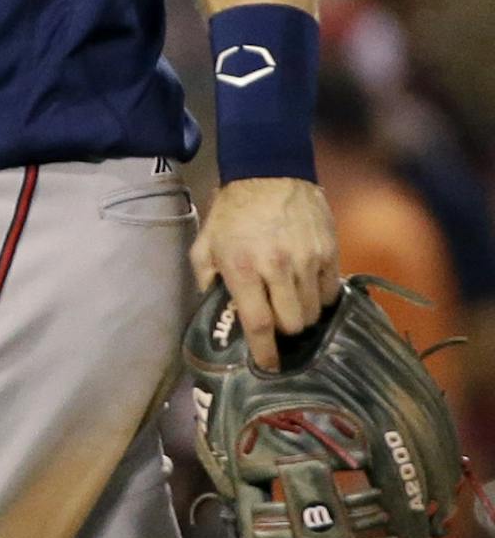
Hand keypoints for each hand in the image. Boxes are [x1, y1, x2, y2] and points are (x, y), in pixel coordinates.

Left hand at [191, 177, 343, 370]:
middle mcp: (276, 267)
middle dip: (284, 330)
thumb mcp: (206, 240)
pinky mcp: (329, 252)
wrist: (270, 171)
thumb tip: (214, 307)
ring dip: (302, 314)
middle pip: (292, 324)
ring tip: (291, 302)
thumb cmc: (233, 210)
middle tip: (276, 319)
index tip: (268, 366)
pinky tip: (308, 286)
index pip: (258, 324)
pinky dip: (321, 297)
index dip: (264, 352)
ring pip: (314, 312)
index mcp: (242, 267)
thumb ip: (206, 276)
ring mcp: (307, 260)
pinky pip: (331, 293)